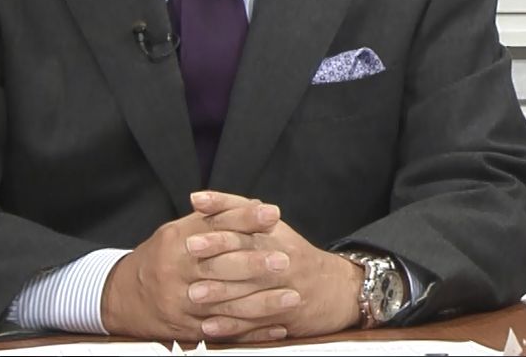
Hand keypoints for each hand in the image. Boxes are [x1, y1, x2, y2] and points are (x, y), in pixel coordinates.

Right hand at [99, 203, 297, 343]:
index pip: (215, 225)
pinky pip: (223, 332)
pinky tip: (276, 328)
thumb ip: (217, 217)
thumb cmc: (161, 256)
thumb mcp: (180, 230)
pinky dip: (251, 332)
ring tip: (292, 298)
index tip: (272, 214)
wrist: (120, 295)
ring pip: (225, 304)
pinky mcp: (185, 328)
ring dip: (261, 303)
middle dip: (255, 264)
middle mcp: (176, 270)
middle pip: (220, 266)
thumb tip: (258, 206)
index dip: (245, 218)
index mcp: (177, 240)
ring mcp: (180, 302)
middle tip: (286, 261)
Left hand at [188, 191, 366, 338]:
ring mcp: (285, 289)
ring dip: (221, 292)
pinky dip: (232, 326)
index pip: (245, 222)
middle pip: (248, 254)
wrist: (337, 289)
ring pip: (250, 290)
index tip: (194, 218)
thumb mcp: (271, 229)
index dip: (220, 221)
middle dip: (216, 254)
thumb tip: (197, 200)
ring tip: (194, 293)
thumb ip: (236, 212)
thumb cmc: (294, 256)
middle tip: (189, 253)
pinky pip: (255, 322)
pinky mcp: (285, 317)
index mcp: (276, 235)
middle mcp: (283, 259)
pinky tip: (209, 326)